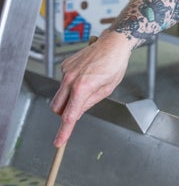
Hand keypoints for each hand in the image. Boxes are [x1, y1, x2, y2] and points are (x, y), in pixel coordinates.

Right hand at [50, 31, 134, 147]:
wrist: (112, 43)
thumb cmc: (114, 66)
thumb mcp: (106, 89)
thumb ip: (89, 104)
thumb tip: (76, 114)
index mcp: (82, 88)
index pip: (69, 116)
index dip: (64, 132)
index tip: (58, 142)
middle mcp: (70, 79)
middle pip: (56, 108)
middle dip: (64, 113)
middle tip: (79, 109)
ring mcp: (65, 71)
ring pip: (59, 95)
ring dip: (68, 98)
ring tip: (88, 86)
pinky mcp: (64, 65)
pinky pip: (63, 82)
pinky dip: (71, 85)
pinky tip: (85, 75)